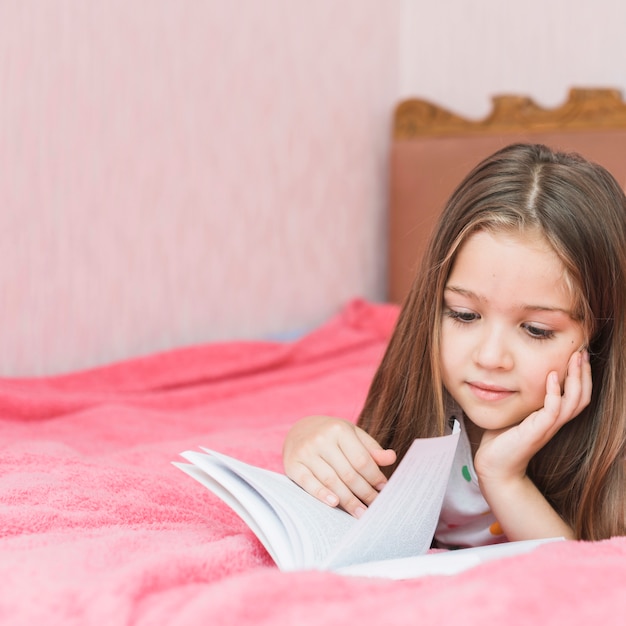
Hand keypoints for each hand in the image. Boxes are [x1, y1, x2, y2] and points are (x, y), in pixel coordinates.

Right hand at [282, 415, 395, 516]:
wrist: (299, 430)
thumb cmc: (332, 435)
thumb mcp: (352, 435)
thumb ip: (370, 448)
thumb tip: (391, 458)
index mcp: (339, 429)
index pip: (361, 459)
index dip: (374, 477)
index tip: (384, 490)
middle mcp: (321, 439)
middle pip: (348, 473)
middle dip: (364, 493)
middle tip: (376, 508)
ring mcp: (305, 452)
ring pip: (331, 481)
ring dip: (348, 501)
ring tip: (361, 514)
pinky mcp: (293, 465)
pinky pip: (309, 483)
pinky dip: (322, 495)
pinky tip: (335, 505)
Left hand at [475, 349, 591, 484]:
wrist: (495, 465)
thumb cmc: (501, 439)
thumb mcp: (514, 411)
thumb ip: (520, 395)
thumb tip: (512, 374)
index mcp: (552, 417)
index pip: (577, 395)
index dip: (581, 376)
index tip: (577, 354)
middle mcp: (554, 422)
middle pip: (582, 396)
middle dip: (584, 373)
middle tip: (582, 351)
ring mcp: (547, 427)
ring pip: (573, 401)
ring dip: (575, 378)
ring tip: (574, 358)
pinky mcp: (536, 431)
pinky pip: (553, 410)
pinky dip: (553, 392)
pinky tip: (551, 376)